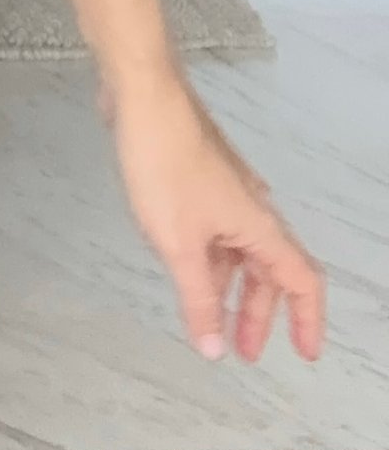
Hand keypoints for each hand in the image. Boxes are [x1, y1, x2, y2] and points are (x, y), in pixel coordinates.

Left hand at [105, 70, 324, 362]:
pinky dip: (208, 258)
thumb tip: (214, 349)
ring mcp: (226, 191)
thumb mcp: (178, 244)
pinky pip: (215, 230)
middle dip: (259, 314)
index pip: (303, 281)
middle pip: (268, 271)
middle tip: (243, 351)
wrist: (143, 96)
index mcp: (259, 226)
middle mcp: (252, 209)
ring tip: (209, 319)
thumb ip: (198, 299)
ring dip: (229, 287)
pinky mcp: (200, 178)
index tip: (306, 353)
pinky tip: (183, 268)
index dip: (307, 320)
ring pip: (239, 251)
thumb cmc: (165, 164)